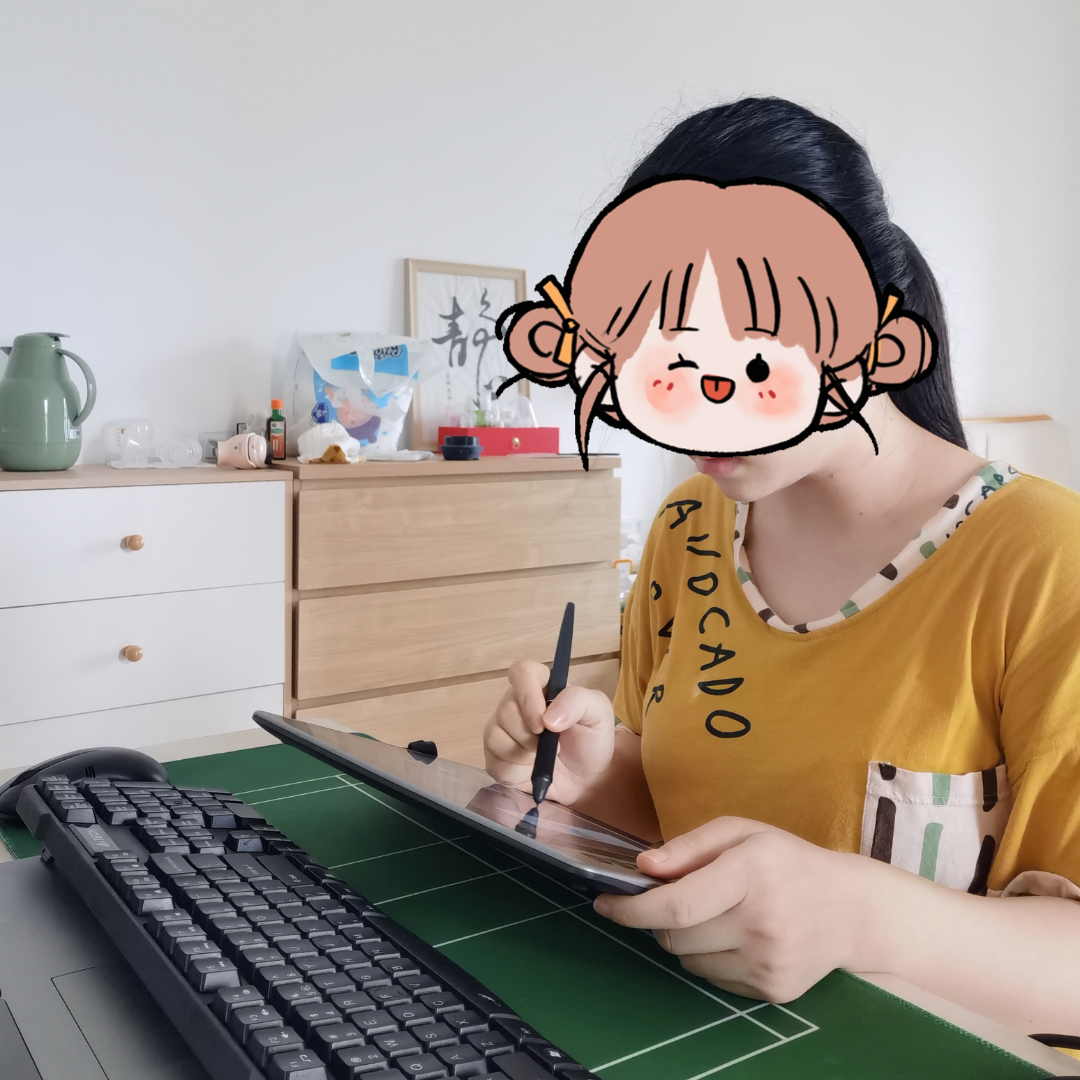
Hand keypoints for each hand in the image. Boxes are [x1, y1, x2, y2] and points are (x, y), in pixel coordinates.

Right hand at [483, 660, 615, 804]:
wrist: (586, 778)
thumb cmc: (591, 740)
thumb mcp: (599, 714)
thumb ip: (579, 702)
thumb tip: (548, 717)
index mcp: (541, 685)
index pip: (522, 672)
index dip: (528, 695)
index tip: (542, 722)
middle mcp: (516, 702)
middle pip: (506, 710)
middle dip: (530, 736)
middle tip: (554, 748)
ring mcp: (502, 728)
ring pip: (495, 736)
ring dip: (523, 755)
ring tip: (543, 760)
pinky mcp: (495, 755)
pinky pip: (494, 761)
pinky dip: (515, 771)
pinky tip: (530, 770)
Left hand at [593, 817, 870, 1001]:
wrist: (851, 909)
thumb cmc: (787, 862)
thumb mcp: (741, 832)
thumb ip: (689, 846)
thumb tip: (643, 867)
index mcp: (750, 873)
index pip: (675, 904)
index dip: (632, 908)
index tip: (605, 903)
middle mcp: (760, 922)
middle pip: (674, 936)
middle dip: (659, 919)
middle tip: (673, 900)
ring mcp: (768, 962)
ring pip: (689, 960)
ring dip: (685, 939)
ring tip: (717, 915)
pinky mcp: (773, 990)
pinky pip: (713, 979)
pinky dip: (711, 958)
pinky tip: (737, 936)